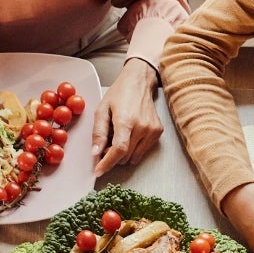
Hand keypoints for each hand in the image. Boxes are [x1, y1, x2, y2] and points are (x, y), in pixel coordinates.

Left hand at [91, 58, 163, 173]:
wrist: (140, 82)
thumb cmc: (120, 94)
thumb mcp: (102, 110)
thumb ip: (98, 133)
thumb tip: (95, 153)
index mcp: (126, 120)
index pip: (119, 149)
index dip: (107, 163)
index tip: (99, 170)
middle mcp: (142, 127)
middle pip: (125, 156)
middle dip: (112, 156)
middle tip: (106, 144)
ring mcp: (152, 131)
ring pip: (134, 157)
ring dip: (123, 153)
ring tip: (119, 136)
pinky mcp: (158, 133)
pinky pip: (142, 151)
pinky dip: (133, 149)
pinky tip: (130, 135)